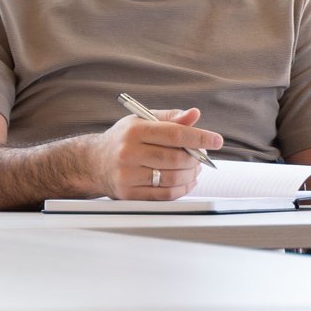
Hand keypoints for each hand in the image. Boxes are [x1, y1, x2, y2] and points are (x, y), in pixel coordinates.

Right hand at [82, 107, 222, 200]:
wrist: (93, 162)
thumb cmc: (123, 139)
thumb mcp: (142, 120)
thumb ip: (170, 118)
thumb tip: (194, 115)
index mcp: (134, 130)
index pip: (174, 133)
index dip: (200, 137)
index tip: (217, 140)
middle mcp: (128, 152)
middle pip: (175, 158)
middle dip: (195, 158)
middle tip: (202, 156)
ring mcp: (127, 175)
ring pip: (172, 178)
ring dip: (191, 174)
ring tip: (194, 168)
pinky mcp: (128, 194)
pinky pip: (164, 195)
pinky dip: (182, 189)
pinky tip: (186, 181)